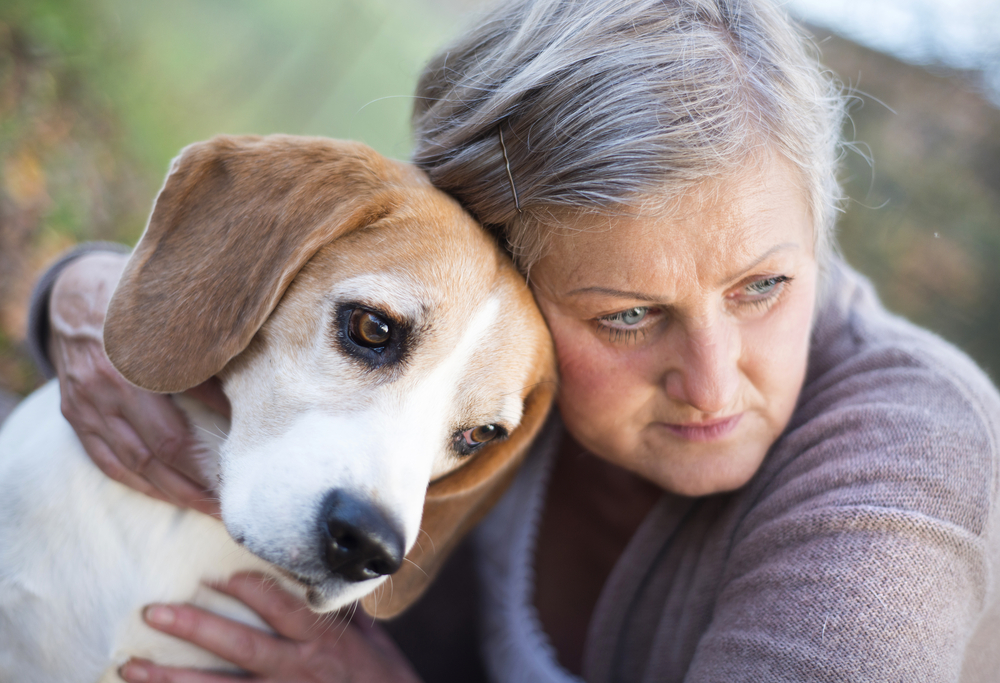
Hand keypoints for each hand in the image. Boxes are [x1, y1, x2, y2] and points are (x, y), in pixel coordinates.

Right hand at [49, 252, 223, 514]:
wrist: (75, 292)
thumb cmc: (139, 305)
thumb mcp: (174, 322)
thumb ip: (206, 358)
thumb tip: (247, 398)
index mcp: (134, 361)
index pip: (181, 420)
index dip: (215, 447)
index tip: (248, 464)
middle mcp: (105, 388)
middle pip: (160, 449)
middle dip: (200, 481)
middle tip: (236, 502)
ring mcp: (86, 406)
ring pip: (134, 463)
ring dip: (175, 491)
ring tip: (211, 508)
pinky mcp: (75, 416)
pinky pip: (108, 461)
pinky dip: (140, 483)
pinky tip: (168, 495)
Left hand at [118, 573, 422, 682]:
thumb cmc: (386, 681)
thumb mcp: (372, 641)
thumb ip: (339, 612)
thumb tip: (316, 577)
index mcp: (323, 642)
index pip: (279, 606)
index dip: (245, 587)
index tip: (215, 575)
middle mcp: (299, 671)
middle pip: (239, 645)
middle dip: (194, 627)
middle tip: (153, 611)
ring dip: (171, 680)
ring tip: (130, 666)